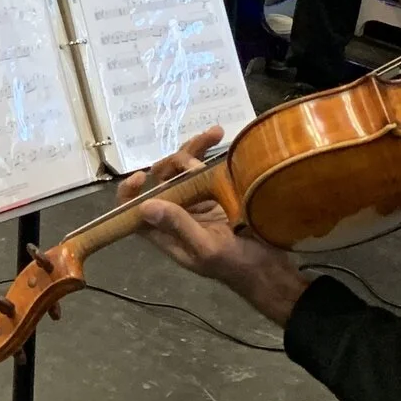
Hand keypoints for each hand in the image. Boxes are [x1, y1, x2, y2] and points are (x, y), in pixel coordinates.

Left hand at [123, 127, 309, 326]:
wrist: (270, 266)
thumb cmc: (235, 264)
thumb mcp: (206, 248)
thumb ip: (178, 226)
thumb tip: (145, 205)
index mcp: (165, 231)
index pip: (133, 211)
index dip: (129, 193)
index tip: (140, 176)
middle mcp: (176, 213)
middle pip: (162, 179)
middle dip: (175, 161)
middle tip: (197, 159)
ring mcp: (196, 201)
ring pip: (183, 168)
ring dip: (194, 148)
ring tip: (215, 133)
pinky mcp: (216, 193)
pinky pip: (205, 167)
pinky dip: (209, 151)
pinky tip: (220, 138)